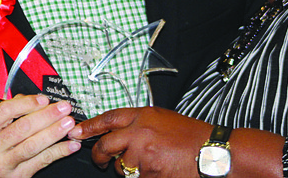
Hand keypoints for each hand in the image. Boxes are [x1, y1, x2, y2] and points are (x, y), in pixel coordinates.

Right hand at [0, 95, 79, 177]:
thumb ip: (5, 112)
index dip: (27, 103)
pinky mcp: (18, 177)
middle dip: (47, 116)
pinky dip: (58, 152)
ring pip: (33, 146)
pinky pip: (41, 162)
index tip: (43, 99)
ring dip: (54, 133)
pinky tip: (69, 144)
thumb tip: (31, 100)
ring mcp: (4, 165)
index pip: (4, 112)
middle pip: (23, 129)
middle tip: (63, 108)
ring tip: (69, 123)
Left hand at [69, 107, 210, 177]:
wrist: (210, 152)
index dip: (90, 125)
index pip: (108, 118)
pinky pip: (135, 177)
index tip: (78, 131)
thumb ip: (140, 122)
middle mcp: (140, 133)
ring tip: (146, 162)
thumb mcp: (162, 118)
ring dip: (125, 167)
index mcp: (143, 116)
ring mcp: (143, 155)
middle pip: (106, 145)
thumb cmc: (190, 135)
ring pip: (120, 166)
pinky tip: (155, 169)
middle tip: (99, 159)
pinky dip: (141, 175)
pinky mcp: (148, 174)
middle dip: (98, 155)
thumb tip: (118, 130)